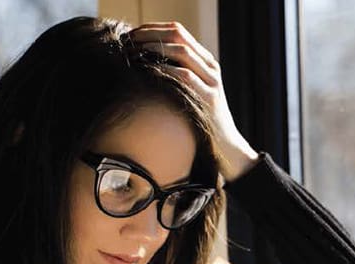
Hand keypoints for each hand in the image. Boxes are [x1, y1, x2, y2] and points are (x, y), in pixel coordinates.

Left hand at [129, 22, 258, 181]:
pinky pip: (184, 76)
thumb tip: (145, 64)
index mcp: (206, 62)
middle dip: (150, 35)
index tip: (132, 34)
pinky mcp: (209, 98)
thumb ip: (176, 76)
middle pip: (179, 36)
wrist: (225, 144)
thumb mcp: (191, 92)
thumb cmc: (202, 120)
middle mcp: (210, 67)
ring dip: (155, 49)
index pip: (178, 32)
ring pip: (182, 52)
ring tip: (135, 53)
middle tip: (129, 41)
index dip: (153, 28)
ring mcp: (211, 81)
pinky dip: (164, 70)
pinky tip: (147, 71)